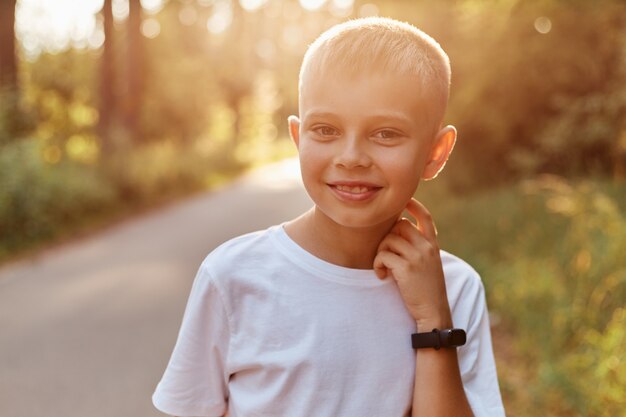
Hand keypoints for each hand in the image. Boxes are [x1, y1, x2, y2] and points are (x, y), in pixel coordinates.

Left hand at [373, 198, 451, 327]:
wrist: (433, 312)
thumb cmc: (427, 289)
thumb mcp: (429, 264)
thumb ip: (418, 248)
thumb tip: (398, 231)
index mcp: (433, 245)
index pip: (425, 216)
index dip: (413, 205)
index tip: (403, 201)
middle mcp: (427, 247)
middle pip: (399, 225)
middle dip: (387, 236)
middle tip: (385, 254)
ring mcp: (417, 257)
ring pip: (388, 239)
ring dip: (380, 252)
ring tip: (383, 267)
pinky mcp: (406, 268)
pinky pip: (383, 255)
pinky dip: (378, 264)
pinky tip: (381, 275)